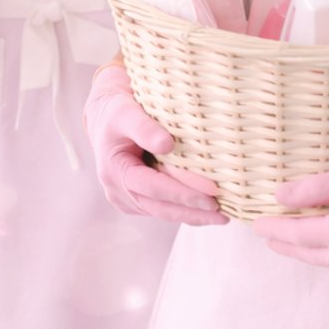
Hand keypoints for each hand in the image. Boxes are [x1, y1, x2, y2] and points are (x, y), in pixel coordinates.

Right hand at [84, 62, 227, 225]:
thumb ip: (143, 127)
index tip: (211, 193)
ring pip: (163, 212)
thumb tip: (167, 145)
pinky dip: (185, 209)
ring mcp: (127, 199)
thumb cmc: (117, 111)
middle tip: (222, 216)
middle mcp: (117, 191)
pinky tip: (206, 210)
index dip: (182, 192)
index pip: (152, 186)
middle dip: (192, 212)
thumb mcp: (125, 112)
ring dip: (192, 215)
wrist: (106, 117)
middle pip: (159, 207)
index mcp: (113, 171)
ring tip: (221, 217)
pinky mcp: (138, 200)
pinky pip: (163, 208)